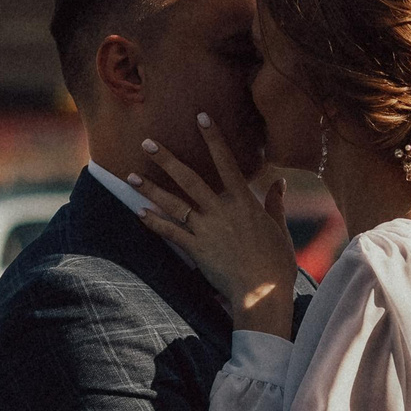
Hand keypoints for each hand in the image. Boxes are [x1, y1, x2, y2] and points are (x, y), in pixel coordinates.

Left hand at [132, 115, 299, 337]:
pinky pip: (171, 233)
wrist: (263, 293)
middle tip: (147, 142)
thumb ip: (275, 204)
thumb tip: (279, 182)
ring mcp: (207, 230)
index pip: (227, 162)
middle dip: (167, 159)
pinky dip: (154, 224)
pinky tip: (139, 214)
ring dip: (151, 189)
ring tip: (131, 175)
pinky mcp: (196, 250)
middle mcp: (222, 211)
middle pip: (190, 179)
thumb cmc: (277, 264)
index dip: (214, 138)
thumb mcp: (279, 229)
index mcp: (244, 202)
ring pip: (174, 204)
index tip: (201, 117)